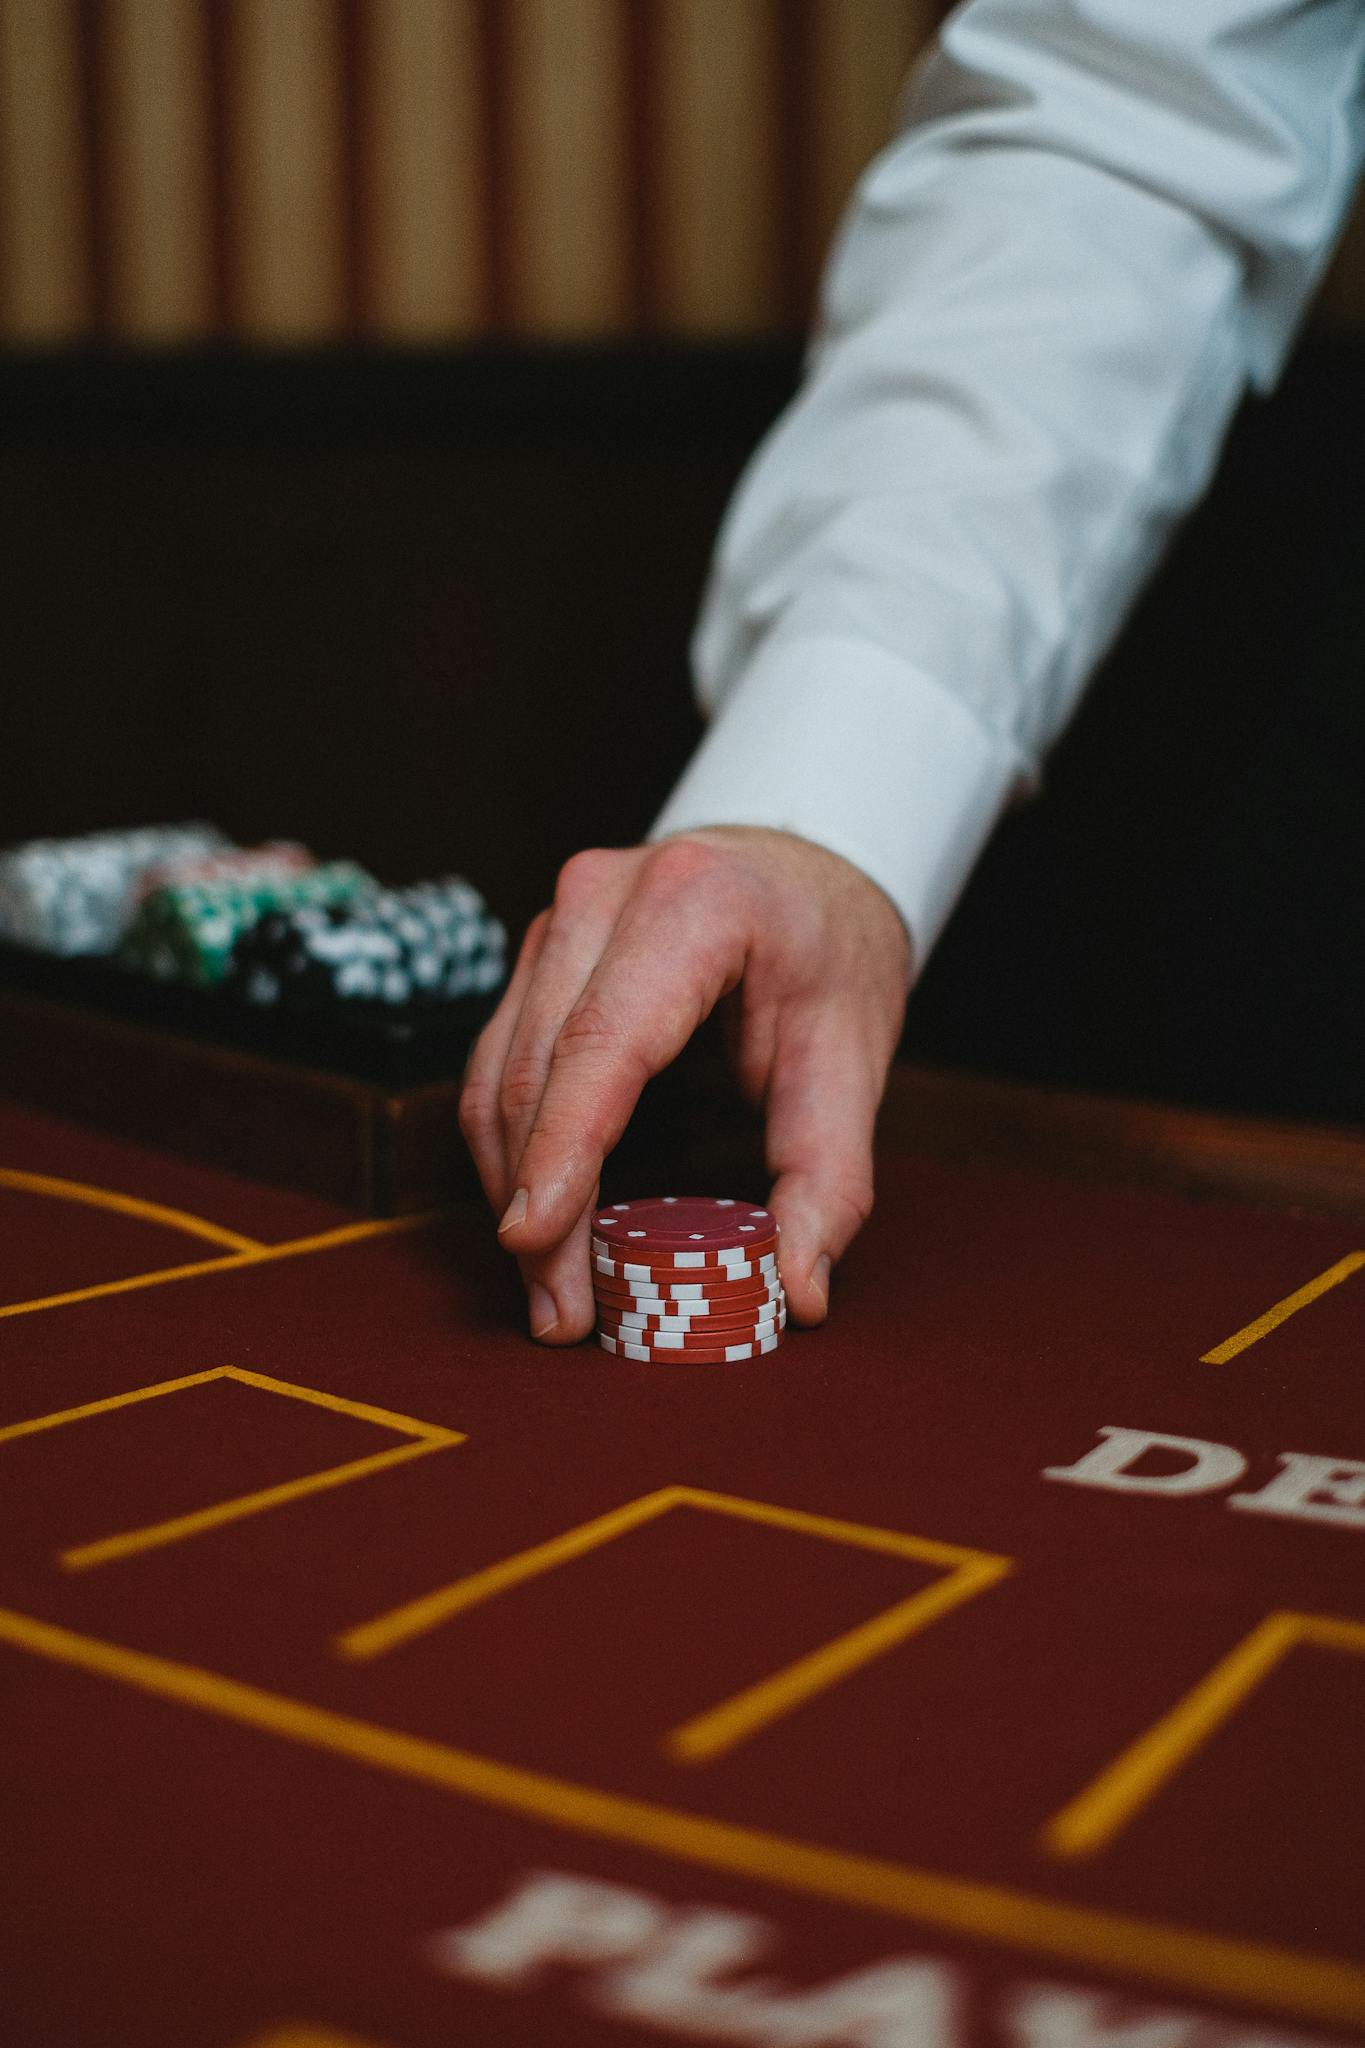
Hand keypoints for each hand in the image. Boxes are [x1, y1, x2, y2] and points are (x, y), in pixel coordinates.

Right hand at [459, 827, 912, 1340]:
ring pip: (499, 1071)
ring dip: (511, 1186)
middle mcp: (603, 896)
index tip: (533, 1240)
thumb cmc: (829, 953)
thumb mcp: (854, 1055)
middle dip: (537, 1202)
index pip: (606, 1040)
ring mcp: (555, 917)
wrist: (799, 868)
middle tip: (560, 1313)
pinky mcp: (533, 952)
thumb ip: (828, 1176)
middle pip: (539, 1068)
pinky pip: (498, 1060)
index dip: (563, 1148)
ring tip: (549, 1289)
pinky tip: (538, 1218)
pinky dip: (512, 1147)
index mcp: (694, 902)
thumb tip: (798, 1291)